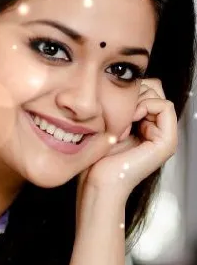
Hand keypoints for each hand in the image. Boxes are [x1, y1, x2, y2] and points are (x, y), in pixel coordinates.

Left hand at [77, 79, 177, 205]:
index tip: (113, 110)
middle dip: (134, 94)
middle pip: (155, 88)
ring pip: (159, 95)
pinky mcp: (167, 142)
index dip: (130, 91)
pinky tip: (128, 123)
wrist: (98, 183)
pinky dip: (145, 107)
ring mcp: (165, 137)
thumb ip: (123, 105)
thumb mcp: (110, 123)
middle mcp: (159, 131)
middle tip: (118, 117)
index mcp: (146, 127)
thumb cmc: (97, 158)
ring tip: (121, 124)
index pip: (147, 89)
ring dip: (136, 103)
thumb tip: (131, 81)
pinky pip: (164, 106)